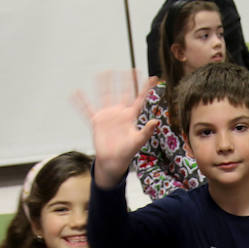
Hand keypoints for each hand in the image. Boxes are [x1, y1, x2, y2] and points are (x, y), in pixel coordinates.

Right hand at [73, 72, 159, 187]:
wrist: (114, 161)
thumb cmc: (127, 152)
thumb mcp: (139, 141)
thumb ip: (147, 131)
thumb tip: (156, 121)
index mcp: (130, 116)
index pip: (139, 98)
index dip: (144, 88)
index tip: (151, 77)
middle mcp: (119, 113)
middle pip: (121, 92)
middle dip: (123, 81)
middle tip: (125, 69)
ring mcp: (107, 116)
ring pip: (104, 96)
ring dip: (103, 85)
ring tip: (102, 72)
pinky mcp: (96, 121)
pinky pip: (86, 109)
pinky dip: (81, 102)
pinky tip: (76, 93)